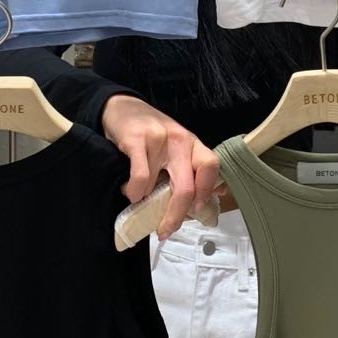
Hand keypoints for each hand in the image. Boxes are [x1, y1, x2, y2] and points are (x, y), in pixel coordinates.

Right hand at [100, 94, 221, 238]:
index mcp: (192, 143)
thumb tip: (215, 194)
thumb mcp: (176, 146)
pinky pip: (140, 179)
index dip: (206, 192)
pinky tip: (130, 191)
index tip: (195, 211)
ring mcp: (158, 139)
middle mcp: (180, 140)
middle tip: (165, 231)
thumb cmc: (151, 132)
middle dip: (176, 216)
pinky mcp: (136, 140)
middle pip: (187, 187)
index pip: (210, 167)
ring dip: (145, 202)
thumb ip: (192, 167)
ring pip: (158, 187)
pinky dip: (134, 193)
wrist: (122, 106)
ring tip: (138, 200)